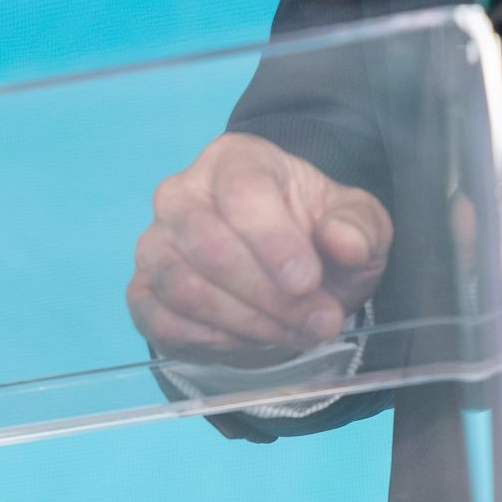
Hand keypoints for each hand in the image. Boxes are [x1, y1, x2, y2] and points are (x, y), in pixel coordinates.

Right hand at [127, 133, 392, 362]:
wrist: (282, 273)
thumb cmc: (316, 238)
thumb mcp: (358, 225)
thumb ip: (358, 227)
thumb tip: (345, 243)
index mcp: (235, 159)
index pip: (242, 190)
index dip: (273, 240)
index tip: (308, 282)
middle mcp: (181, 193)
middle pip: (208, 243)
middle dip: (268, 295)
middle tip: (319, 322)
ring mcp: (155, 242)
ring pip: (183, 287)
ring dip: (246, 323)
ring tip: (295, 333)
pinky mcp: (143, 291)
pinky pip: (162, 321)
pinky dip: (211, 342)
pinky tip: (252, 341)